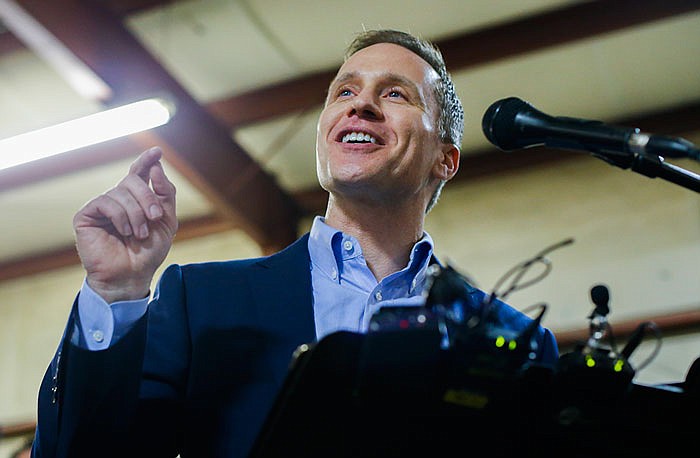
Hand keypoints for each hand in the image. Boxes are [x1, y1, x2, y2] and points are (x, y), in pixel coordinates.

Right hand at [73, 147, 177, 302]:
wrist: (132, 274)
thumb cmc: (148, 251)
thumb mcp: (167, 220)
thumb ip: (165, 193)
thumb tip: (156, 166)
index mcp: (136, 199)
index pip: (138, 173)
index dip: (146, 161)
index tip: (157, 151)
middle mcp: (117, 199)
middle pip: (132, 181)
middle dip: (148, 198)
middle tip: (156, 217)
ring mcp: (101, 206)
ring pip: (120, 193)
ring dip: (136, 214)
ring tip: (139, 234)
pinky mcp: (86, 215)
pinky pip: (105, 202)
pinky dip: (120, 216)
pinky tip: (124, 232)